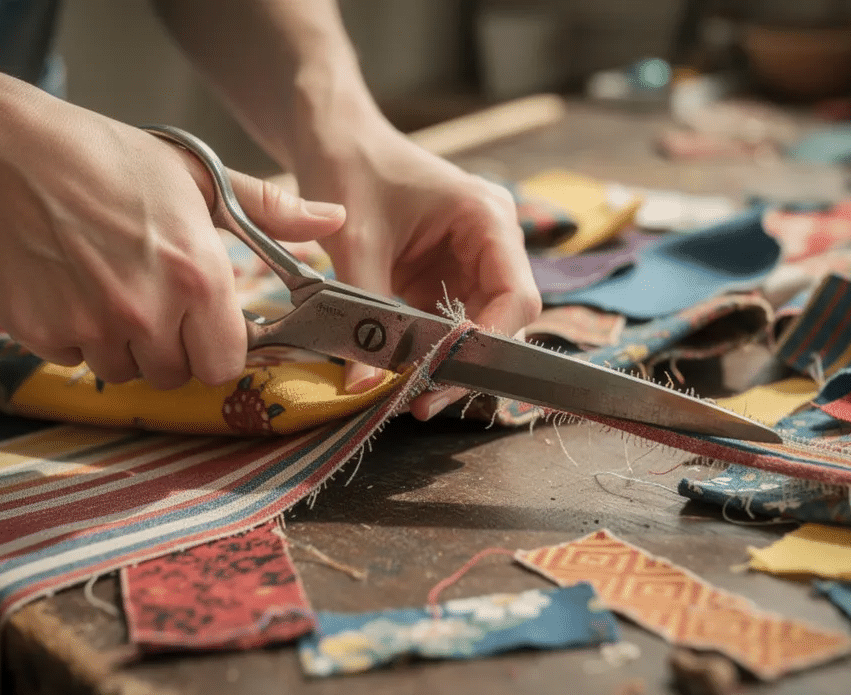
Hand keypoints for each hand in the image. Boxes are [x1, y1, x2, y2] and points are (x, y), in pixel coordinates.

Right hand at [0, 95, 345, 389]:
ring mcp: (92, 327)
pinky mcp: (42, 333)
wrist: (1, 153)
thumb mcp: (197, 175)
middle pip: (176, 375)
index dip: (217, 345)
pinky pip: (75, 360)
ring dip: (123, 345)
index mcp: (198, 275)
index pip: (227, 363)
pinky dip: (75, 336)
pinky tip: (68, 285)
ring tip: (106, 283)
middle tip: (151, 295)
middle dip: (171, 347)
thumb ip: (271, 210)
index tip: (204, 321)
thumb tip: (334, 220)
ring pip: (125, 373)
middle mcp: (149, 310)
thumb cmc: (106, 158)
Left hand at [294, 127, 540, 419]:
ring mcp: (471, 261)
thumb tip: (365, 384)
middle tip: (423, 401)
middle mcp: (492, 242)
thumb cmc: (350, 168)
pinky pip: (449, 325)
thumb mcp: (356, 240)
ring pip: (478, 329)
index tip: (450, 375)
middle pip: (504, 319)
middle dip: (467, 362)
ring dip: (447, 362)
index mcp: (487, 218)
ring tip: (410, 395)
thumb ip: (363, 310)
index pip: (517, 295)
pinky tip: (401, 373)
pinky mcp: (445, 277)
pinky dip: (428, 351)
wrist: (334, 139)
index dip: (491, 342)